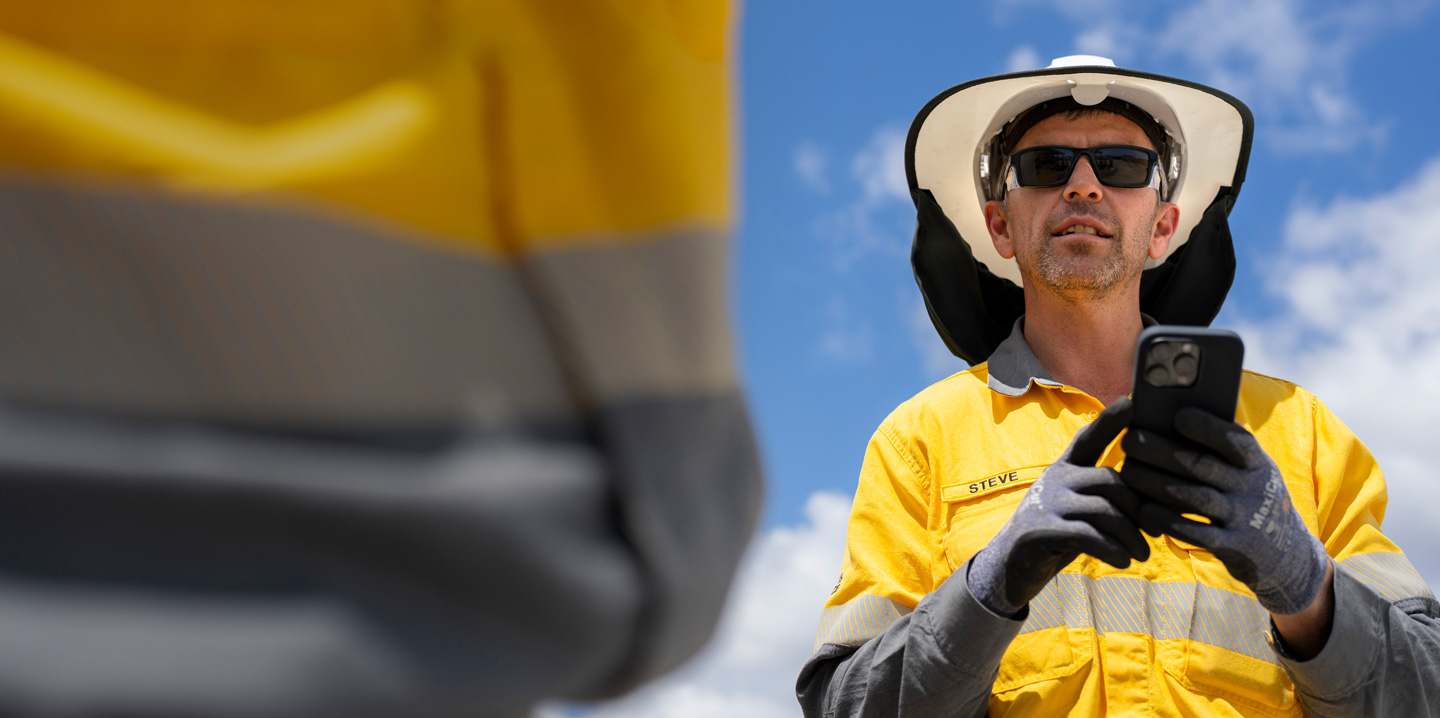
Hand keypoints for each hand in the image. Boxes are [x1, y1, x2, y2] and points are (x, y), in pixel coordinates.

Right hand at [968, 399, 1149, 616]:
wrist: (1011, 566)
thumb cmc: (1057, 535)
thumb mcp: (1077, 508)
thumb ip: (1103, 495)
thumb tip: (1154, 496)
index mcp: (1064, 468)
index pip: (1089, 438)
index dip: (1110, 420)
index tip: (1132, 401)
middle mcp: (1055, 479)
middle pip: (1111, 481)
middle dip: (1138, 509)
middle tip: (1153, 532)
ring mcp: (1047, 503)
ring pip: (1105, 511)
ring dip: (1130, 536)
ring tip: (1141, 554)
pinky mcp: (1042, 529)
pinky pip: (1090, 535)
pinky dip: (1113, 551)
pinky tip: (1122, 561)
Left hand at [1121, 407, 1328, 614]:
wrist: (1288, 555)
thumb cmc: (1252, 498)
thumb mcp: (1252, 472)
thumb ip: (1225, 450)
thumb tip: (1180, 414)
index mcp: (1258, 464)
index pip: (1236, 440)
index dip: (1207, 427)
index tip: (1176, 416)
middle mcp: (1254, 489)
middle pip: (1202, 466)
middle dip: (1162, 451)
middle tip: (1130, 441)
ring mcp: (1245, 519)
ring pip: (1194, 498)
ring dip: (1156, 483)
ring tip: (1129, 471)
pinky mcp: (1233, 547)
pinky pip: (1196, 533)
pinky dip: (1167, 520)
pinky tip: (1143, 510)